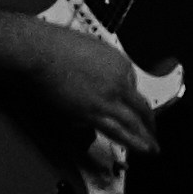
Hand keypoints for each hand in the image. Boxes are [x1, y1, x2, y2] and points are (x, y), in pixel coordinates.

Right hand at [15, 13, 165, 159]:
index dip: (128, 98)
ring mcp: (106, 98)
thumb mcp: (87, 46)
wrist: (39, 51)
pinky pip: (114, 131)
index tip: (127, 107)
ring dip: (144, 138)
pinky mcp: (90, 112)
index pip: (132, 86)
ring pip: (132, 123)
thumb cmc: (53, 44)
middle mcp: (119, 82)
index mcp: (121, 64)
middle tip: (153, 133)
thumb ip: (98, 64)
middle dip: (149, 123)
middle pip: (141, 107)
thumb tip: (94, 78)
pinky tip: (130, 147)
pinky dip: (127, 141)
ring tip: (151, 149)